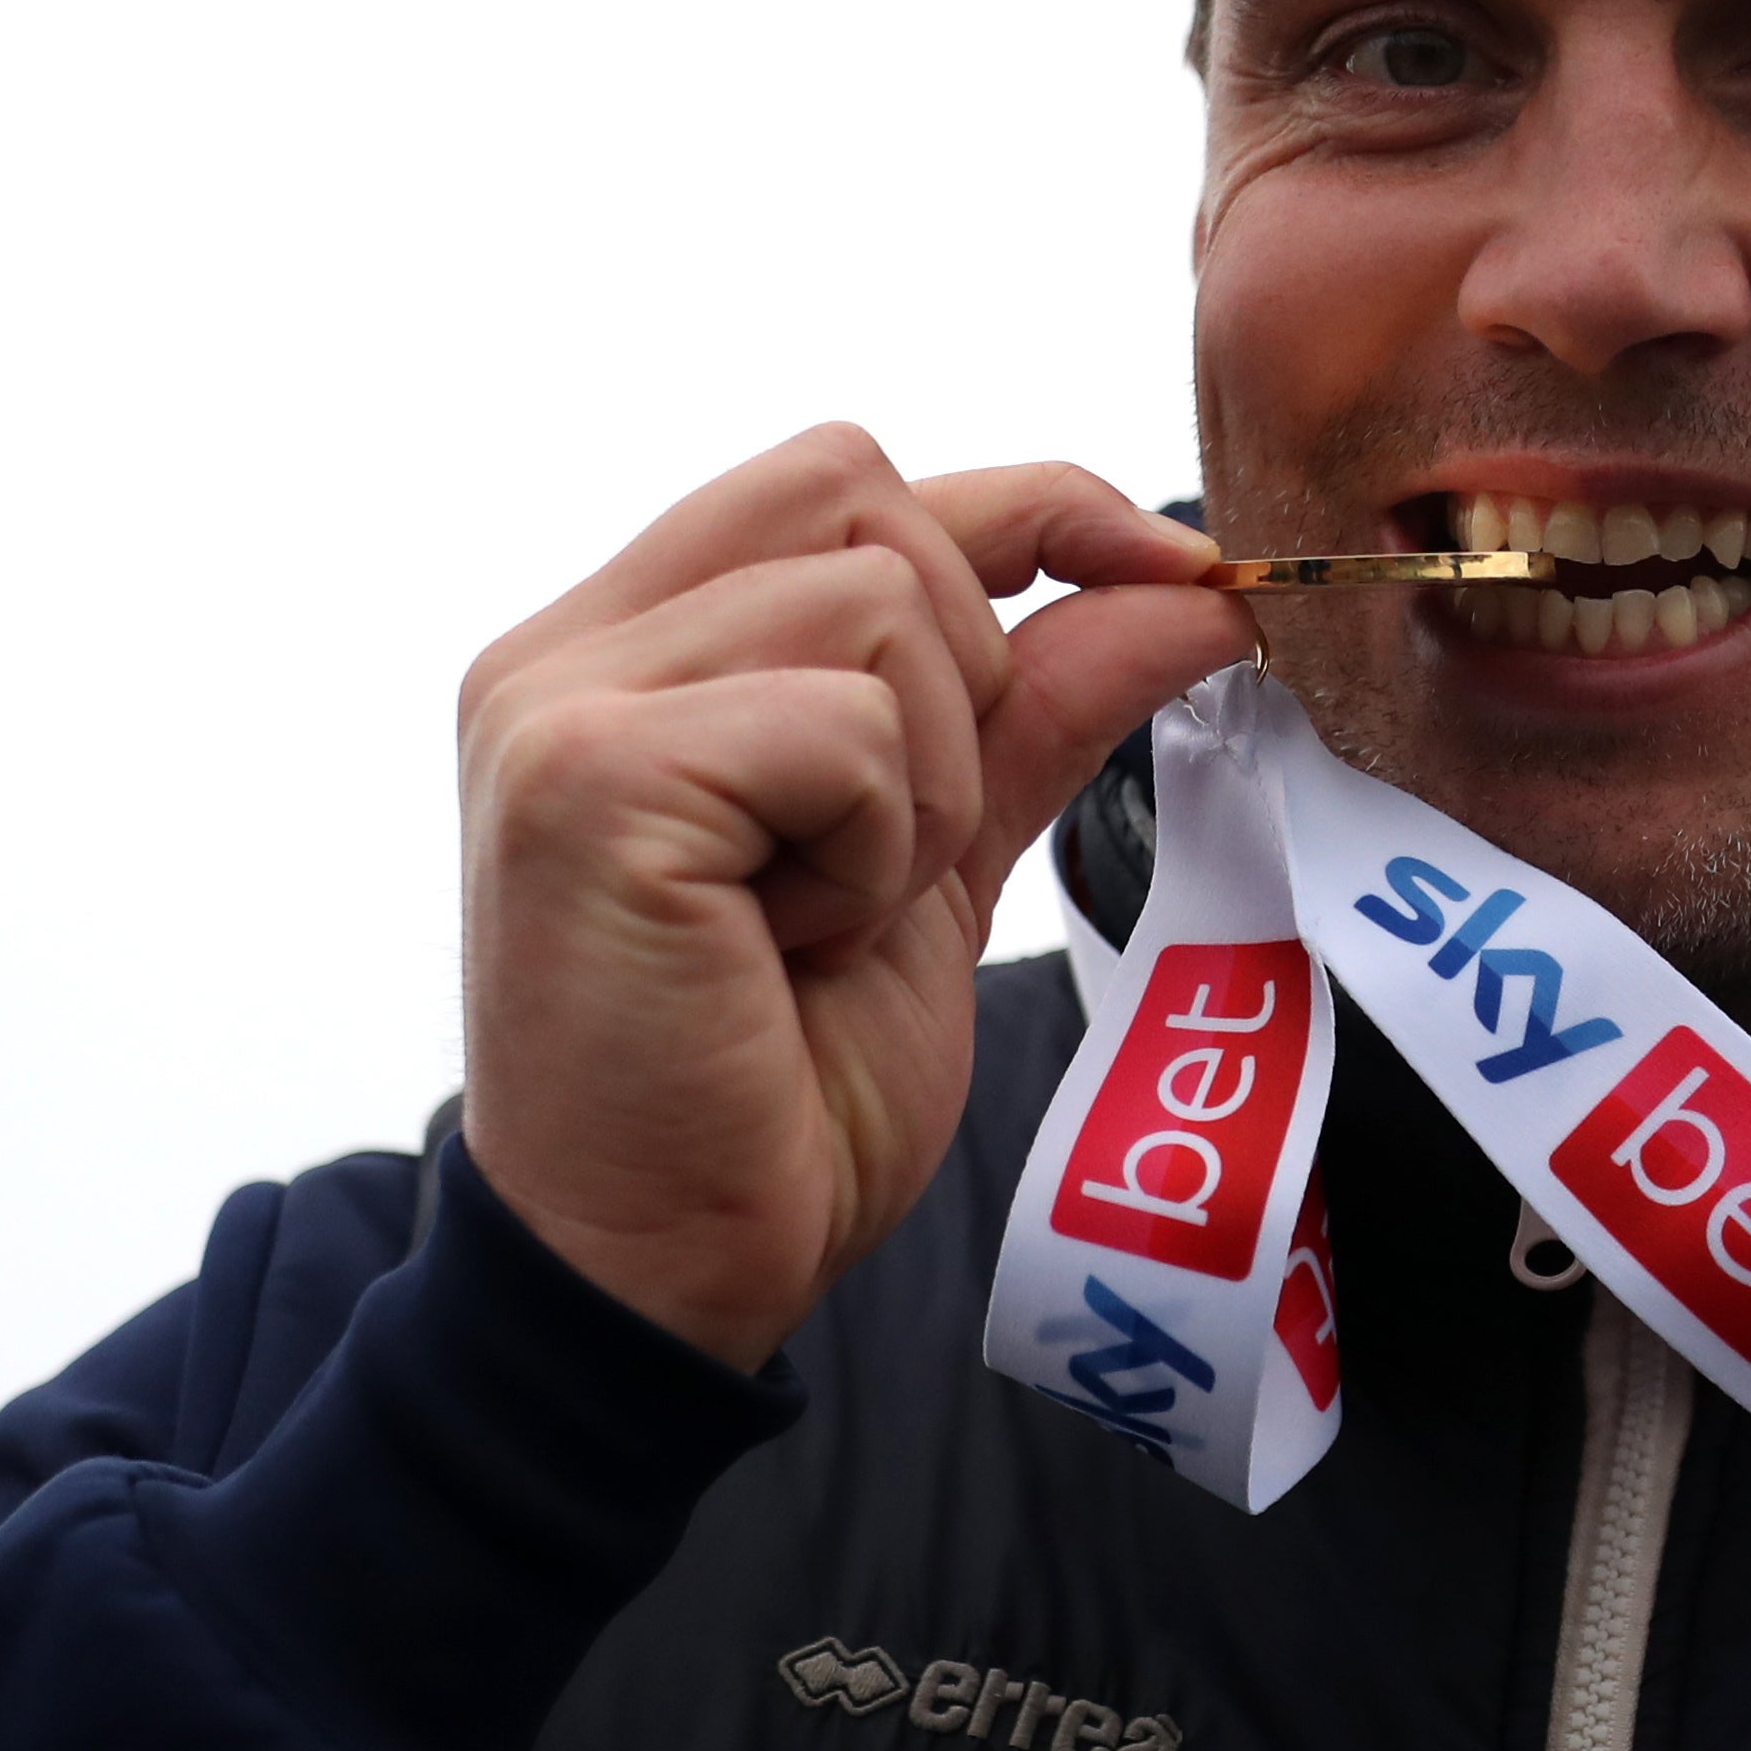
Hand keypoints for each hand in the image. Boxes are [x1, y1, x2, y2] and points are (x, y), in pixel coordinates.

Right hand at [454, 427, 1252, 1365]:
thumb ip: (1039, 711)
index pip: (846, 477)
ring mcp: (560, 706)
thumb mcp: (942, 866)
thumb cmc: (772, 1088)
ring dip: (917, 782)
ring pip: (876, 606)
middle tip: (903, 850)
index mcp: (628, 648)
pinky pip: (842, 724)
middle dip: (962, 666)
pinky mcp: (590, 779)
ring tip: (826, 913)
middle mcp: (567, 650)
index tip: (1176, 569)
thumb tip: (1190, 584)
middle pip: (862, 492)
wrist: (666, 1272)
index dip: (1031, 505)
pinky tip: (793, 943)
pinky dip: (875, 843)